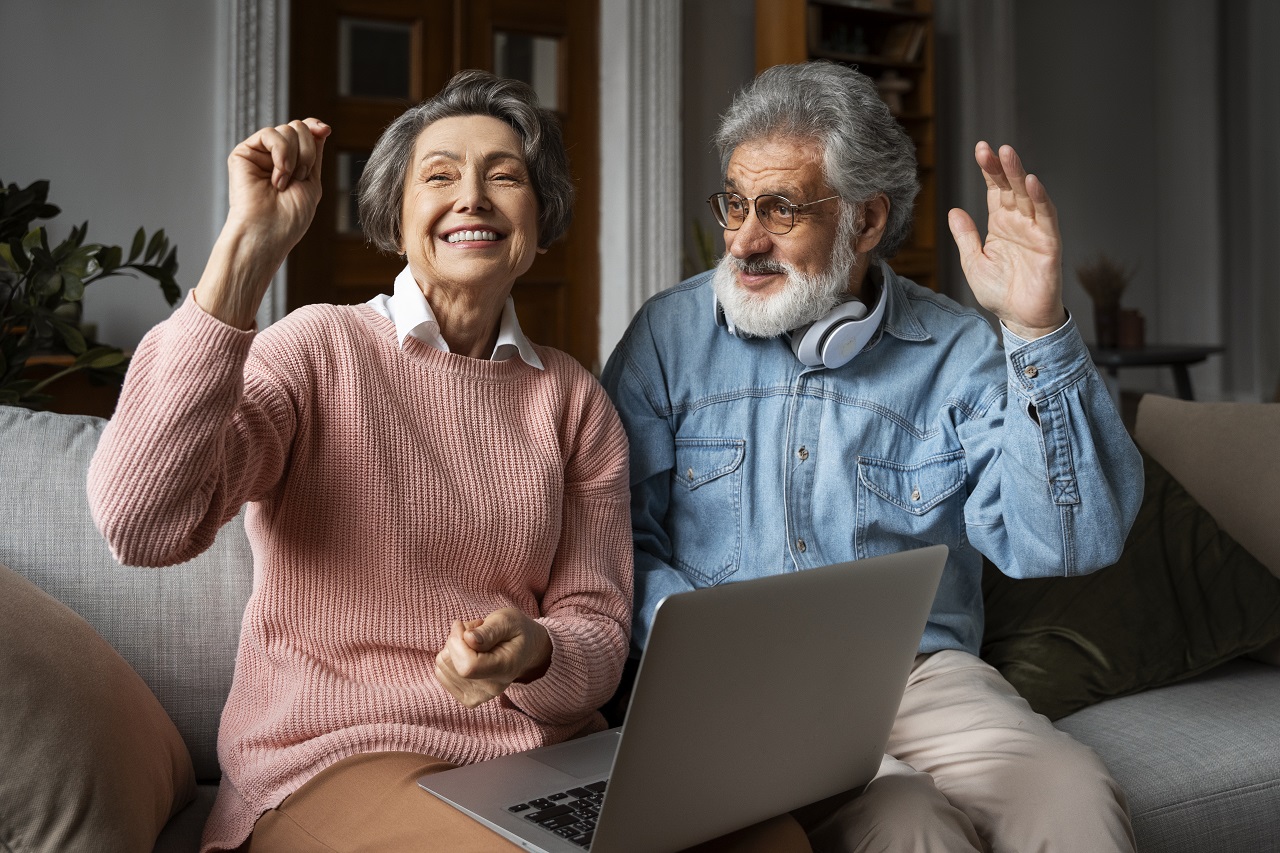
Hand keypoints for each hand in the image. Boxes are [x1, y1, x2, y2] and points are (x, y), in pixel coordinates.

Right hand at [194, 118, 330, 328]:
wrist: (269, 232)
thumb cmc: (291, 217)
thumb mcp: (312, 181)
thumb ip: (314, 152)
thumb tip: (320, 126)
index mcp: (292, 162)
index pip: (305, 132)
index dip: (315, 127)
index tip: (325, 130)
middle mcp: (275, 156)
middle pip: (299, 127)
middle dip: (308, 152)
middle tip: (300, 177)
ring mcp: (259, 153)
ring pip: (287, 129)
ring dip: (295, 157)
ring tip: (286, 182)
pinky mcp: (244, 153)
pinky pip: (270, 134)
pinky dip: (281, 154)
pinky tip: (278, 177)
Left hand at [435, 608, 552, 708]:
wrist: (526, 650)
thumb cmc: (516, 631)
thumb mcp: (507, 620)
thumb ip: (489, 630)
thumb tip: (468, 638)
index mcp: (504, 669)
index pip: (468, 666)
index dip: (457, 641)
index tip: (463, 625)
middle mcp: (491, 689)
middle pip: (450, 664)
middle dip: (455, 639)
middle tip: (475, 631)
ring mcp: (478, 697)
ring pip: (443, 665)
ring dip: (453, 647)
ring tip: (475, 642)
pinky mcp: (467, 698)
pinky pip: (441, 672)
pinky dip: (450, 657)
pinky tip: (469, 652)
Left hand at [947, 142, 1066, 339]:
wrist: (1020, 318)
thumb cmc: (999, 293)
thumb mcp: (973, 262)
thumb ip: (966, 236)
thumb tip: (954, 211)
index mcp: (1000, 224)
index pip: (995, 190)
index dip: (988, 170)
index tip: (980, 149)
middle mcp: (1019, 222)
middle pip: (1011, 187)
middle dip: (1001, 166)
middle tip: (990, 147)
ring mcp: (1035, 231)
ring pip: (1028, 196)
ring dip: (1019, 174)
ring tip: (1008, 154)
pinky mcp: (1049, 243)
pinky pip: (1046, 217)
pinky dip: (1040, 198)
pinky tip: (1032, 182)